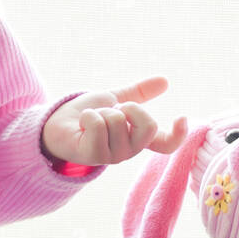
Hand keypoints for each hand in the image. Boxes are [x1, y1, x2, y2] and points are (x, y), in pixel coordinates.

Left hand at [41, 76, 188, 165]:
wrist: (57, 121)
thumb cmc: (87, 113)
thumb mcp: (116, 98)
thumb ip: (139, 93)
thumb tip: (165, 80)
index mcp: (137, 138)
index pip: (166, 144)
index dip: (178, 134)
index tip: (181, 116)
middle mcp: (129, 150)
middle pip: (147, 124)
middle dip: (127, 108)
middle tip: (110, 112)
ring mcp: (113, 156)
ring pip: (119, 120)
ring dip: (101, 112)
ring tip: (91, 119)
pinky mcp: (94, 155)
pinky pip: (99, 124)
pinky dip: (88, 116)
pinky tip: (82, 124)